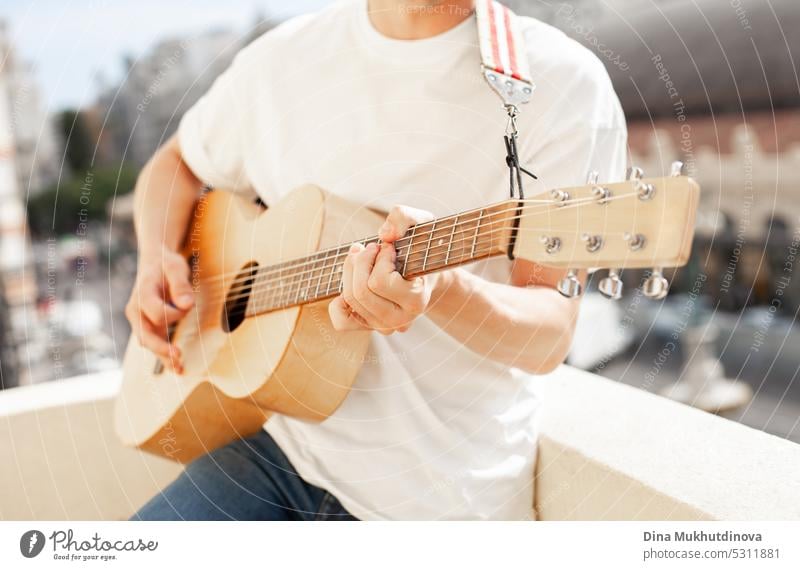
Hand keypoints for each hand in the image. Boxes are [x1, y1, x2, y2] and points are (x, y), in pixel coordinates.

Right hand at [125, 247, 193, 372]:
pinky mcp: (149, 326)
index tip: (188, 304)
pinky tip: (178, 368)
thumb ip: (181, 284)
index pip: (157, 312)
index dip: (175, 313)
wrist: (155, 263)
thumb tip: (186, 305)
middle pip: (145, 334)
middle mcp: (136, 310)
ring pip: (149, 343)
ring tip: (180, 368)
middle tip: (178, 356)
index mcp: (142, 294)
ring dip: (163, 356)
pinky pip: (155, 344)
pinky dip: (165, 356)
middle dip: (161, 347)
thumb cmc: (166, 264)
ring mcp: (141, 320)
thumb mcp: (176, 267)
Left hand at [329, 205, 441, 334]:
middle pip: (360, 292)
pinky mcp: (370, 327)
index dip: (379, 257)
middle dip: (360, 262)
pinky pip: (342, 322)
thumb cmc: (423, 248)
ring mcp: (384, 327)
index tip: (389, 247)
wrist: (429, 274)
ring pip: (350, 300)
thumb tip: (385, 233)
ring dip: (350, 271)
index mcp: (417, 300)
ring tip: (361, 256)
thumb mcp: (421, 223)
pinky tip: (353, 282)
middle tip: (370, 247)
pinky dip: (339, 301)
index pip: (380, 282)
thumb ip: (404, 218)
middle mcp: (401, 320)